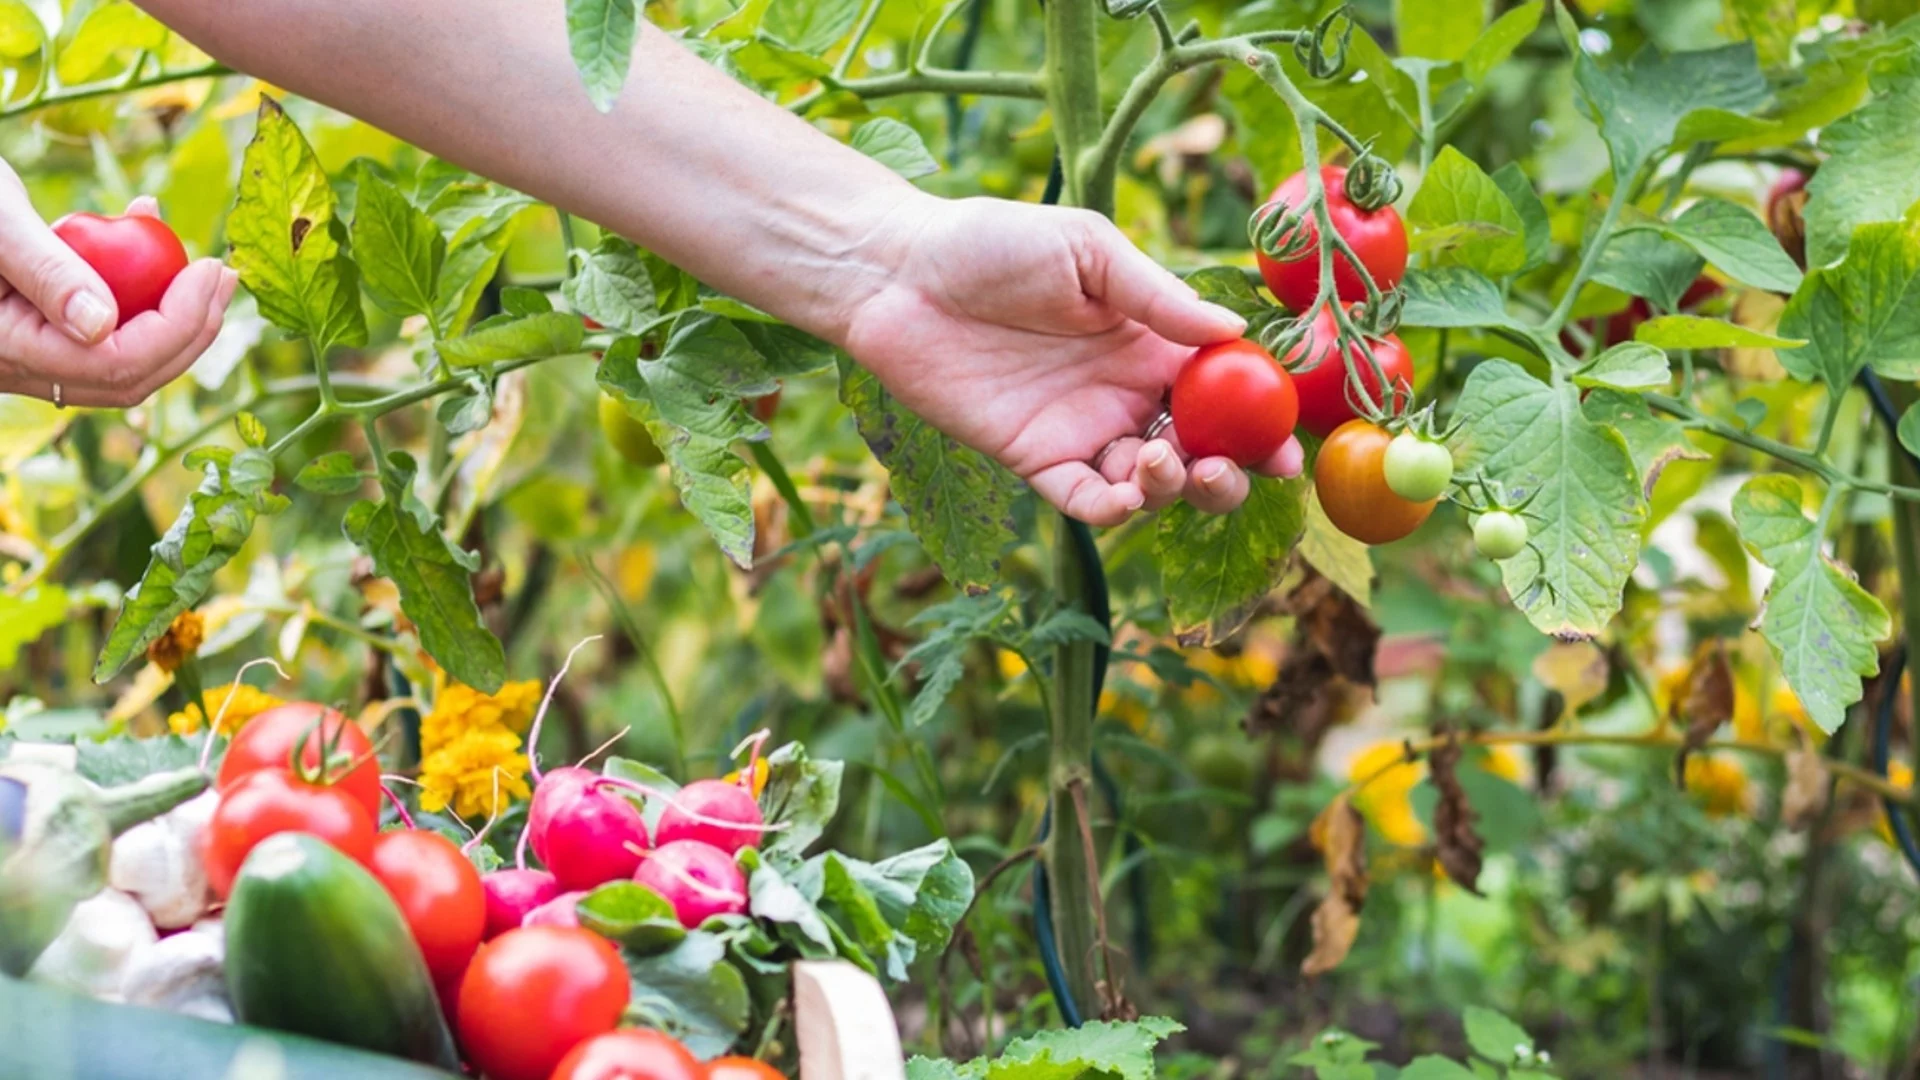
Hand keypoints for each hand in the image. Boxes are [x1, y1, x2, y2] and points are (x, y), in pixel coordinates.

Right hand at [0, 168, 236, 407]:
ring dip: (169, 309)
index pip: (116, 364)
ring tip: (194, 255)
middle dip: (189, 327)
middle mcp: (18, 369)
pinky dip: (134, 290)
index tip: (213, 270)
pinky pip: (101, 329)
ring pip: (120, 356)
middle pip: (129, 375)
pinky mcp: (37, 331)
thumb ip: (45, 269)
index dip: (179, 325)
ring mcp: (28, 356)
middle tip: (225, 272)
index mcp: (4, 351)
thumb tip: (102, 327)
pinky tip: (139, 225)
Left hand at [843, 195, 1301, 526]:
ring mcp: (1083, 430)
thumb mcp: (1088, 251)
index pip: (1226, 392)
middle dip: (1230, 472)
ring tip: (1163, 460)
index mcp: (1153, 342)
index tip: (1288, 445)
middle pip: (1200, 451)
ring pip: (1150, 486)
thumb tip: (1233, 332)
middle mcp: (1127, 393)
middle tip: (1234, 469)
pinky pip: (1085, 502)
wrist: (900, 273)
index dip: (1262, 422)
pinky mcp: (1035, 459)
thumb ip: (1158, 297)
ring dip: (1175, 488)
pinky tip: (1128, 493)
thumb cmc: (994, 243)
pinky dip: (1115, 509)